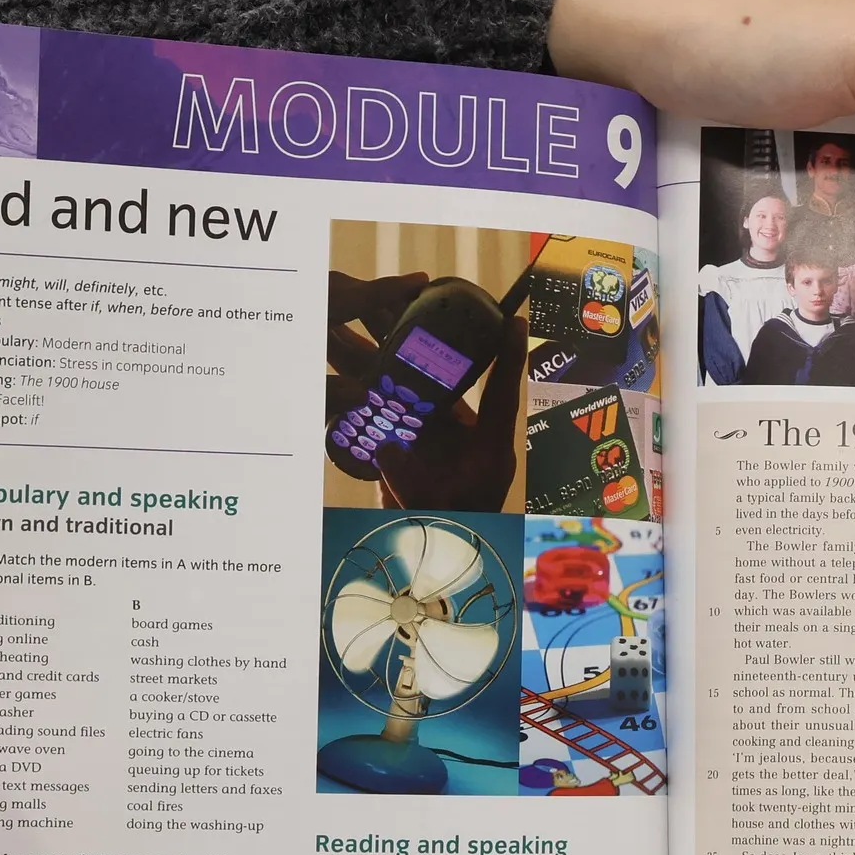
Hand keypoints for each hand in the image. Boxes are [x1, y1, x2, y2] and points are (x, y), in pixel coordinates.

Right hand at [327, 271, 526, 512]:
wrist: (434, 557)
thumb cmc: (451, 533)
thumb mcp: (438, 511)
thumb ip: (415, 484)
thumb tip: (387, 449)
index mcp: (485, 446)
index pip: (500, 395)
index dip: (506, 359)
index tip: (514, 320)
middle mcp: (456, 430)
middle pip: (439, 373)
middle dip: (415, 335)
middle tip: (398, 297)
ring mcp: (428, 432)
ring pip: (404, 381)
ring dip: (379, 349)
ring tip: (355, 312)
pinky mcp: (402, 440)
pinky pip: (383, 404)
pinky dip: (363, 381)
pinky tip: (340, 355)